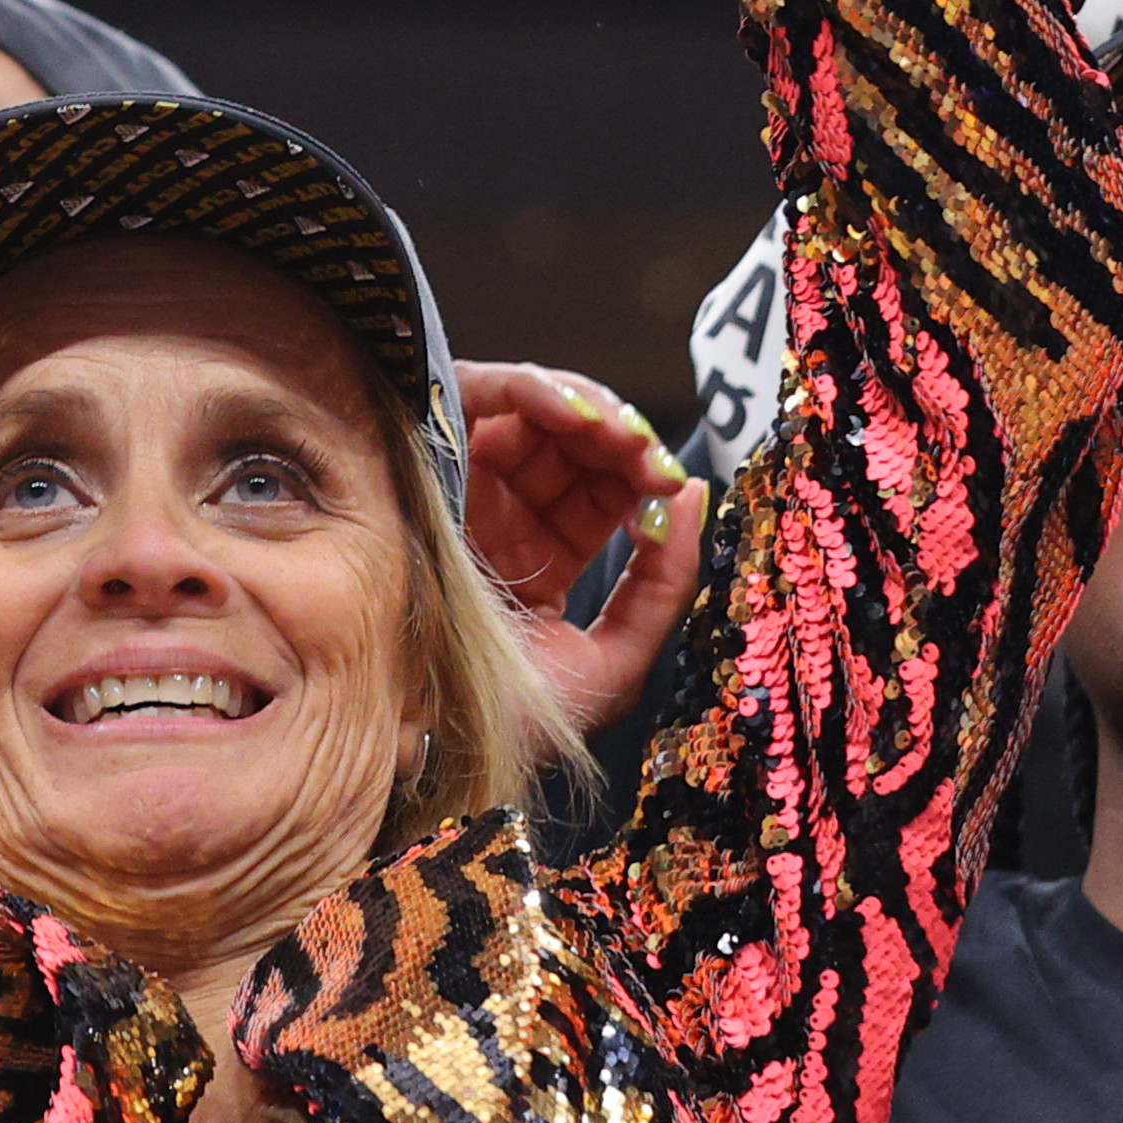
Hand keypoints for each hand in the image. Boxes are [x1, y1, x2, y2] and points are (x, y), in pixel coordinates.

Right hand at [455, 363, 704, 733]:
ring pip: (536, 408)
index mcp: (542, 556)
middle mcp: (502, 512)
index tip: (671, 488)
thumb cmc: (512, 716)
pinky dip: (537, 388)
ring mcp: (464, 482)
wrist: (431, 733)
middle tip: (651, 458)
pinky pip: (484, 393)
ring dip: (592, 409)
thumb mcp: (616, 664)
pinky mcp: (431, 457)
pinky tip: (580, 419)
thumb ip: (664, 586)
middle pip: (575, 442)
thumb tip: (691, 495)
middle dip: (624, 439)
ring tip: (624, 437)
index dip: (641, 477)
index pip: (601, 490)